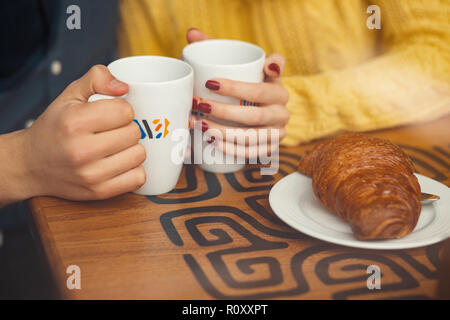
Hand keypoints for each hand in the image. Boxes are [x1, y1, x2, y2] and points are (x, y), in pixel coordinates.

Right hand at [20, 65, 145, 200]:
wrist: (31, 164)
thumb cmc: (55, 127)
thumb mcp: (69, 95)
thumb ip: (96, 79)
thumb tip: (124, 87)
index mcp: (74, 122)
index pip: (125, 111)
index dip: (122, 109)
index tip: (111, 114)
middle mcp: (82, 150)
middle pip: (134, 132)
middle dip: (128, 128)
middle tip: (113, 131)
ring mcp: (91, 174)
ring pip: (139, 155)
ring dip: (132, 149)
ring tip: (116, 147)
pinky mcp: (99, 192)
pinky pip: (138, 178)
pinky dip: (134, 170)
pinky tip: (120, 163)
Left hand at [187, 28, 289, 158]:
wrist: (263, 110)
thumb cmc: (248, 84)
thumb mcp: (242, 66)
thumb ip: (220, 48)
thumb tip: (193, 34)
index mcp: (279, 89)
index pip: (260, 89)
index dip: (236, 87)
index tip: (209, 83)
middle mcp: (283, 113)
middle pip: (254, 116)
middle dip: (223, 112)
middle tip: (198, 105)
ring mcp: (278, 133)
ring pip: (252, 137)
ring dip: (223, 133)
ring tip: (199, 125)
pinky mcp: (270, 149)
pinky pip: (252, 154)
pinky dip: (232, 150)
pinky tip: (213, 143)